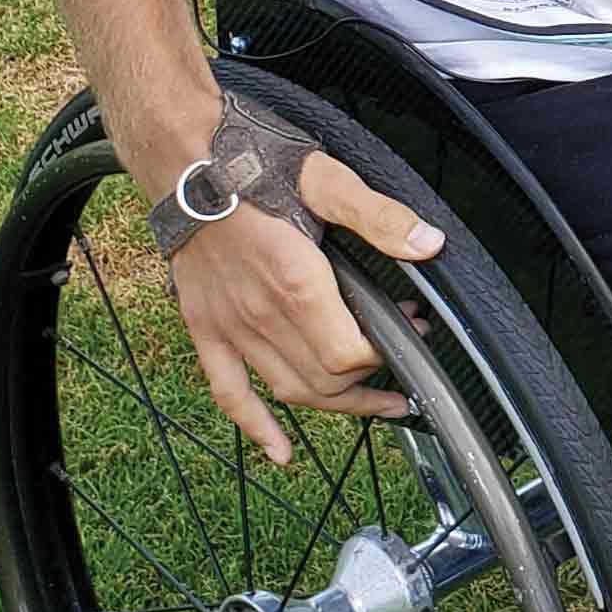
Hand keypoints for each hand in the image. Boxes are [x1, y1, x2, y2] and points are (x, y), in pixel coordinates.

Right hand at [162, 146, 445, 465]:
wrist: (181, 159)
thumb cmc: (251, 162)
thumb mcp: (325, 179)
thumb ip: (379, 217)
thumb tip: (430, 243)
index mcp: (295, 283)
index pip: (348, 353)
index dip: (385, 354)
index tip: (411, 333)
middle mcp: (260, 315)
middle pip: (324, 379)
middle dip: (370, 380)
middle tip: (404, 366)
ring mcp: (230, 327)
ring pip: (288, 391)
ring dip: (336, 407)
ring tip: (378, 406)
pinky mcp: (206, 328)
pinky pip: (229, 392)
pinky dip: (256, 427)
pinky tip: (281, 452)